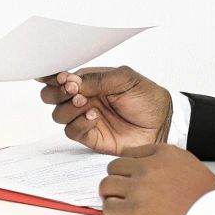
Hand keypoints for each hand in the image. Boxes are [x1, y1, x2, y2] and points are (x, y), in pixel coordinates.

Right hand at [38, 65, 173, 154]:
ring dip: (68, 107)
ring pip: (58, 115)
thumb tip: (70, 81)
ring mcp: (85, 118)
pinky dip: (79, 123)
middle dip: (56, 92)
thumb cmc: (147, 98)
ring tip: (86, 103)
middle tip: (71, 90)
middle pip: (51, 97)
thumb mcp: (124, 79)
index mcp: (89, 82)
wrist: (163, 123)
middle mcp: (84, 99)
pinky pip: (72, 132)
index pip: (61, 78)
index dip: (53, 77)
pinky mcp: (91, 137)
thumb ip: (96, 79)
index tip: (59, 77)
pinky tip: (94, 117)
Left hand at [99, 143, 214, 214]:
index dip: (126, 167)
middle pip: (114, 168)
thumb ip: (163, 159)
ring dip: (110, 194)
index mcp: (161, 154)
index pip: (128, 154)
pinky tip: (121, 214)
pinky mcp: (135, 211)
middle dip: (116, 178)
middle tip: (120, 189)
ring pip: (107, 186)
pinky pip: (109, 208)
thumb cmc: (204, 195)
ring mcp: (140, 189)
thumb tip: (142, 161)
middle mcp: (148, 168)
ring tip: (118, 201)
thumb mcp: (187, 162)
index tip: (127, 176)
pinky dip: (112, 211)